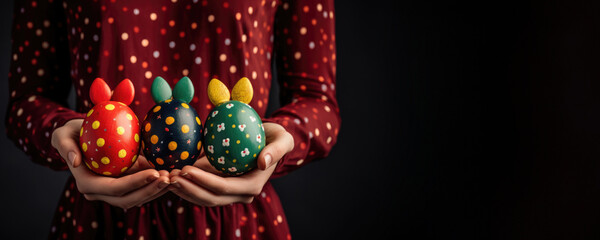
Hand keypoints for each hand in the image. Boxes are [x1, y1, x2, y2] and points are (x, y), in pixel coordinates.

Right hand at [51, 119, 169, 209]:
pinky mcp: (124, 185)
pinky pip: (142, 189)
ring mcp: (113, 192)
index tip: (154, 171)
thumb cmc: (71, 133)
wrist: (78, 136)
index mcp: (86, 184)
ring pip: (138, 197)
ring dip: (157, 190)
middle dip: (151, 190)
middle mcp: (100, 193)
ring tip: (175, 177)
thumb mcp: (62, 135)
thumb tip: (74, 161)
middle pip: (129, 199)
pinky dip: (157, 184)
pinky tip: (172, 173)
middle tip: (170, 177)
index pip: (114, 188)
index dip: (135, 183)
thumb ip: (66, 146)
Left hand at [168, 122, 293, 206]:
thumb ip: (276, 150)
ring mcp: (230, 192)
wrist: (271, 141)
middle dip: (188, 189)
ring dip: (183, 190)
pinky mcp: (221, 186)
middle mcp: (241, 194)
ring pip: (202, 198)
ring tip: (165, 176)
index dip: (203, 181)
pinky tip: (171, 174)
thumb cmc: (277, 138)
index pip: (223, 188)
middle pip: (210, 198)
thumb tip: (264, 162)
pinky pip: (201, 190)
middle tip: (169, 176)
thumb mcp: (283, 140)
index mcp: (253, 185)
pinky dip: (186, 184)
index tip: (185, 169)